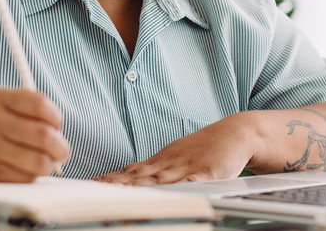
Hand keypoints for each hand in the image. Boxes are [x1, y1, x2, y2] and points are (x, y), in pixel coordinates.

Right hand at [0, 88, 69, 181]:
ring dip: (49, 164)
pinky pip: (24, 177)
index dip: (56, 117)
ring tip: (47, 162)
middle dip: (61, 147)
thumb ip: (29, 107)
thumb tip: (60, 131)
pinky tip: (27, 170)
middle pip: (43, 136)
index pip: (40, 105)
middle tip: (63, 151)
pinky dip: (32, 175)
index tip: (57, 126)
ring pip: (38, 161)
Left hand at [94, 113, 255, 185]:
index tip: (92, 185)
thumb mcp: (174, 158)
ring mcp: (186, 168)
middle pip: (139, 176)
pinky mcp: (206, 173)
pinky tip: (169, 192)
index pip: (130, 172)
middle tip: (97, 189)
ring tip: (120, 192)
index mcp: (161, 162)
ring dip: (138, 186)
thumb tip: (127, 177)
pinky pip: (191, 182)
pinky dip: (178, 187)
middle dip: (117, 184)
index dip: (111, 179)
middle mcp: (169, 164)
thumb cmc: (204, 149)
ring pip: (159, 180)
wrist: (233, 134)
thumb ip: (153, 170)